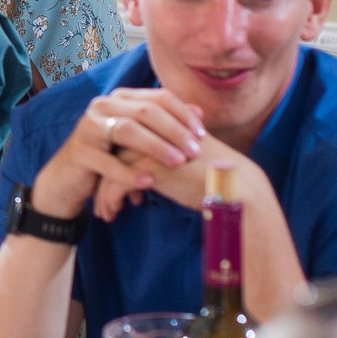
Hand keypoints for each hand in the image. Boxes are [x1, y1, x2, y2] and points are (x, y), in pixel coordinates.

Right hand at [29, 86, 206, 220]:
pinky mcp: (79, 152)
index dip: (182, 114)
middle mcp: (102, 106)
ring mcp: (88, 127)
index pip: (158, 97)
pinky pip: (108, 162)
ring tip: (178, 163)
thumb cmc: (110, 156)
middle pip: (145, 111)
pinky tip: (149, 182)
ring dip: (156, 146)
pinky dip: (130, 172)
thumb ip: (165, 123)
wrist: (69, 178)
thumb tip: (200, 112)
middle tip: (194, 150)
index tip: (201, 134)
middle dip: (174, 130)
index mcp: (119, 98)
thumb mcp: (138, 138)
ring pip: (127, 130)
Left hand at [98, 130, 261, 218]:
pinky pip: (117, 184)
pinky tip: (111, 214)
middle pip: (115, 151)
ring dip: (103, 192)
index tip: (109, 180)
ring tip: (103, 212)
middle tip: (100, 198)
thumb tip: (147, 171)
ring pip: (112, 168)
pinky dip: (110, 199)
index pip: (127, 137)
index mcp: (164, 123)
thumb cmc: (215, 176)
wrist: (236, 189)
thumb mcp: (186, 157)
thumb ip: (166, 155)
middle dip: (105, 176)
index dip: (116, 161)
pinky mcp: (149, 167)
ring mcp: (151, 146)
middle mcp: (154, 129)